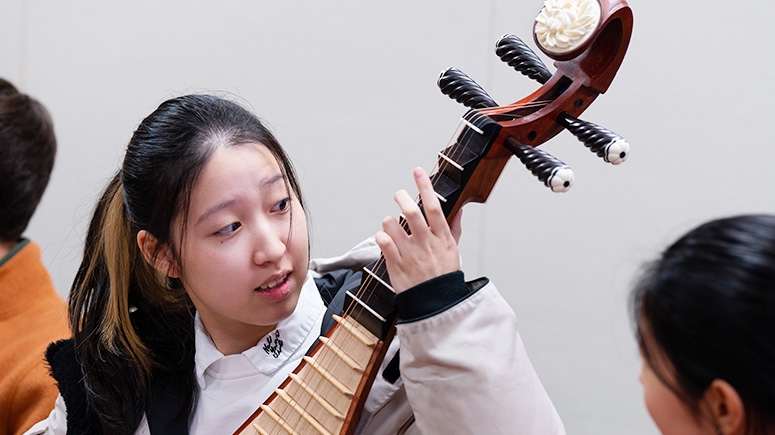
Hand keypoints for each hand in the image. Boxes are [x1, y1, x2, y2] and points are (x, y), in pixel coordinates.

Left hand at [375, 167, 461, 292]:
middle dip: (402, 197)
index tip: (418, 172)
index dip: (426, 187)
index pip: (435, 207)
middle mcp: (426, 243)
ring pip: (392, 225)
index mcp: (442, 238)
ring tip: (391, 225)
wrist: (434, 303)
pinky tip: (385, 239)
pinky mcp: (395, 264)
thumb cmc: (443, 276)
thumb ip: (455, 229)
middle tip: (398, 194)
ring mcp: (410, 254)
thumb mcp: (454, 251)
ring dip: (389, 220)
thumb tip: (459, 211)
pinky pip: (383, 242)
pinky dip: (381, 236)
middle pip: (411, 212)